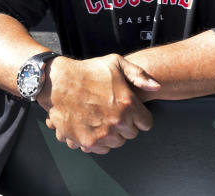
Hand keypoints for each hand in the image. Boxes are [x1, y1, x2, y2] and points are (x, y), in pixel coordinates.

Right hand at [41, 54, 159, 153]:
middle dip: (126, 125)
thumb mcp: (116, 63)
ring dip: (113, 134)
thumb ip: (139, 75)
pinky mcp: (88, 142)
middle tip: (114, 113)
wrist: (58, 83)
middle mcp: (118, 120)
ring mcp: (103, 133)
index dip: (139, 117)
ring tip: (102, 119)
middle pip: (132, 134)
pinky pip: (102, 149)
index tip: (131, 112)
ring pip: (117, 143)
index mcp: (128, 103)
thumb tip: (156, 86)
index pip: (146, 123)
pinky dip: (99, 141)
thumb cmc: (87, 72)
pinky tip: (93, 126)